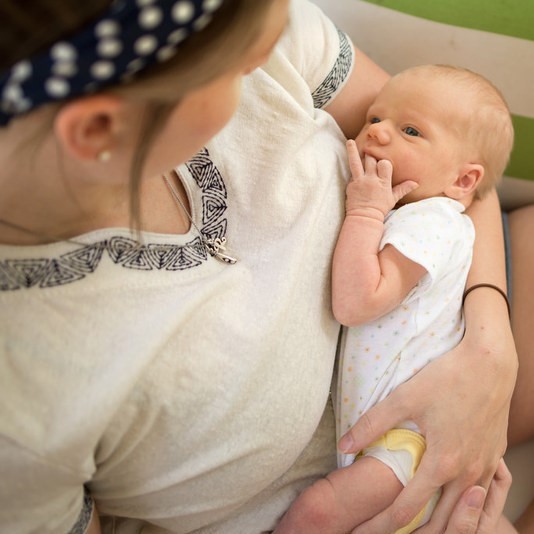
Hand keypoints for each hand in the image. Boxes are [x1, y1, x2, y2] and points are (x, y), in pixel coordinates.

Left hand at [339, 330, 515, 533]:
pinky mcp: (496, 459)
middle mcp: (468, 475)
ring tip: (414, 530)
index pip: (406, 511)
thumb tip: (343, 447)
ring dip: (441, 530)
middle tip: (382, 531)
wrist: (490, 362)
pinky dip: (468, 516)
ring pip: (465, 520)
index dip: (379, 526)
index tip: (359, 532)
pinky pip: (484, 502)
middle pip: (440, 527)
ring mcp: (486, 469)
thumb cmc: (446, 377)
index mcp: (442, 464)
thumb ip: (372, 424)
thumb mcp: (404, 398)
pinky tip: (452, 513)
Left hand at [345, 139, 416, 219]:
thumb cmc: (379, 209)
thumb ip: (403, 188)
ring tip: (349, 142)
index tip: (383, 163)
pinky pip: (351, 173)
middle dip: (371, 153)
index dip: (384, 162)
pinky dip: (351, 167)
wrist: (364, 218)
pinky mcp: (350, 185)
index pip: (385, 164)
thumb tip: (416, 183)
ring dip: (352, 151)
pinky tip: (349, 160)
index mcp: (383, 183)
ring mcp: (359, 182)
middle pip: (371, 160)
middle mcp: (371, 180)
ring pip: (356, 162)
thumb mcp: (393, 199)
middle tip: (370, 147)